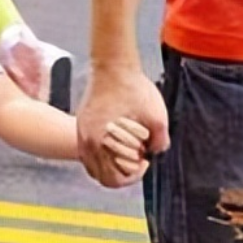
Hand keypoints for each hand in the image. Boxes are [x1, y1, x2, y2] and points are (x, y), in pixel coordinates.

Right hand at [76, 63, 167, 188]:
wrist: (113, 63)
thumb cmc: (133, 87)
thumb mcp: (157, 116)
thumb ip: (160, 142)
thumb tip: (155, 152)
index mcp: (100, 142)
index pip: (113, 180)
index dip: (133, 176)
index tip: (145, 161)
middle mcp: (85, 140)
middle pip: (102, 176)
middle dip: (123, 171)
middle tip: (138, 156)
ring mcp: (81, 131)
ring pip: (93, 164)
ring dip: (111, 164)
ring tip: (128, 149)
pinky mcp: (82, 122)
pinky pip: (89, 150)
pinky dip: (102, 153)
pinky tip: (118, 141)